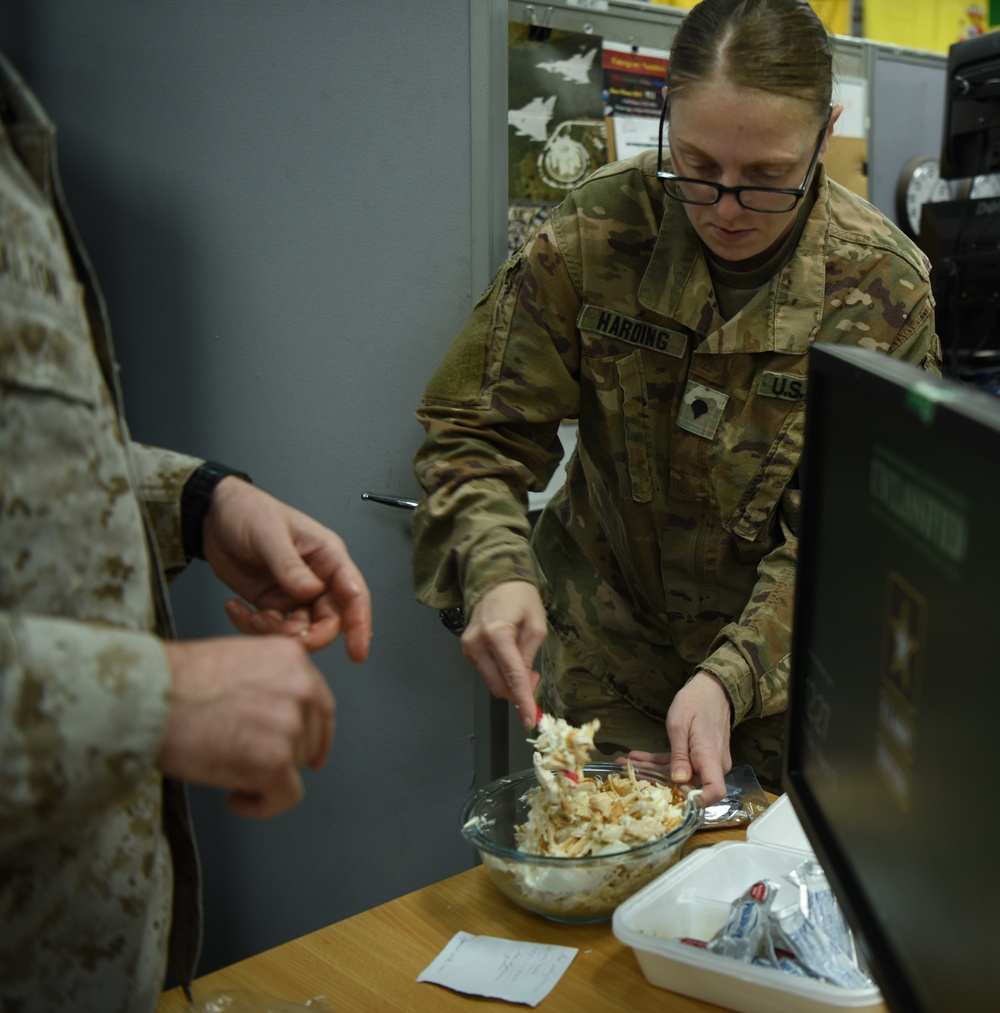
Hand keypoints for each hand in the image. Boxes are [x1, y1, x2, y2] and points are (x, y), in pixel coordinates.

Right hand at [158, 636, 334, 818]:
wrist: (148, 697)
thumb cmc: (176, 681)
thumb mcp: (239, 661)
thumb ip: (269, 682)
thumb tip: (278, 714)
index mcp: (292, 659)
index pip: (321, 705)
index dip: (316, 734)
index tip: (312, 755)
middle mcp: (301, 688)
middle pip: (309, 738)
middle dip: (282, 755)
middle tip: (245, 760)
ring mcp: (291, 724)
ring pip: (296, 767)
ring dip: (267, 776)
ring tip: (229, 769)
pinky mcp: (276, 761)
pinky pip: (285, 797)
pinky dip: (262, 806)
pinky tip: (236, 798)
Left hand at [202, 478, 371, 660]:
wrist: (214, 516)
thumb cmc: (249, 510)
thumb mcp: (268, 533)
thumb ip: (289, 565)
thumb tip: (311, 591)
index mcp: (327, 556)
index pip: (353, 593)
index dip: (360, 624)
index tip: (357, 650)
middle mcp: (316, 578)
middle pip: (329, 621)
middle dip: (308, 635)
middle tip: (287, 639)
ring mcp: (294, 593)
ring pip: (300, 629)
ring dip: (276, 633)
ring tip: (252, 617)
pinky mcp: (272, 603)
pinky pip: (273, 628)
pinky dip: (253, 627)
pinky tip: (237, 609)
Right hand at [460, 581, 546, 729]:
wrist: (495, 582)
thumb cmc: (520, 599)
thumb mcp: (536, 626)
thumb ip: (529, 656)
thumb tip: (524, 684)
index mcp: (496, 634)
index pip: (511, 675)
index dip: (522, 700)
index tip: (528, 721)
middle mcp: (477, 643)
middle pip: (499, 685)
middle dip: (519, 690)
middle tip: (534, 675)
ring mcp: (468, 648)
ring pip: (492, 683)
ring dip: (510, 683)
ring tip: (523, 663)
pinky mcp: (467, 651)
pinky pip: (486, 673)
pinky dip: (501, 675)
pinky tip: (509, 659)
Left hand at [625, 670, 732, 803]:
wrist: (711, 689)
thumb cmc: (695, 702)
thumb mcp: (680, 726)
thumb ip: (679, 756)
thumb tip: (679, 781)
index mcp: (710, 757)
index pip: (714, 790)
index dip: (698, 802)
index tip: (672, 802)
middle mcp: (712, 764)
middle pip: (686, 784)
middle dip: (655, 781)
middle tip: (627, 777)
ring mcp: (706, 761)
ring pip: (678, 774)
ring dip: (652, 769)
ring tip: (625, 765)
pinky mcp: (699, 757)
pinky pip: (679, 764)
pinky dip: (660, 761)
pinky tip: (637, 757)